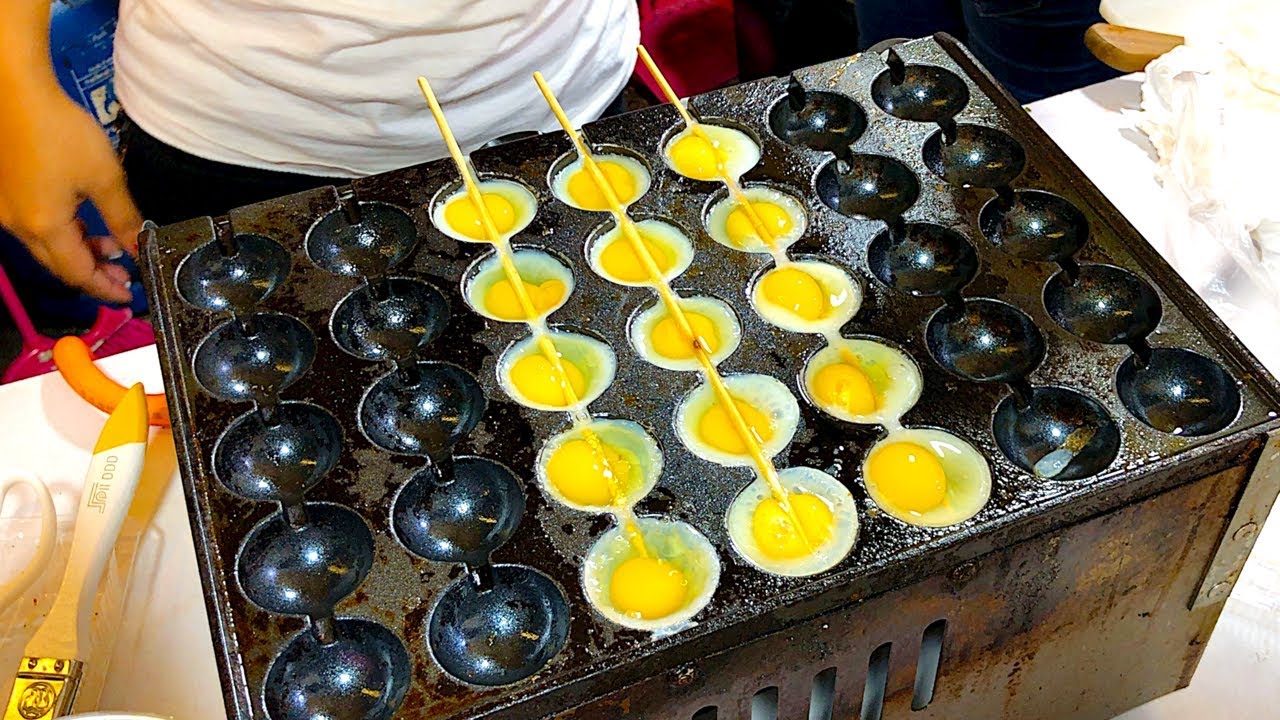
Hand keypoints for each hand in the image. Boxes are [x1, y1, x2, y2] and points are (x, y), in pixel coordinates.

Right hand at [0, 85, 141, 302]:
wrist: (14, 91)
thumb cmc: (59, 130)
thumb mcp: (105, 176)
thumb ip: (123, 217)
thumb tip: (137, 246)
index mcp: (44, 226)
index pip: (78, 273)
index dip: (105, 288)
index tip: (128, 294)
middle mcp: (18, 225)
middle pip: (59, 265)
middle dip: (94, 274)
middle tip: (123, 274)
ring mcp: (5, 210)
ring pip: (46, 246)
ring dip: (79, 251)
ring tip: (110, 245)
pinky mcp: (2, 193)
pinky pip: (34, 226)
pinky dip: (61, 232)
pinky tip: (82, 222)